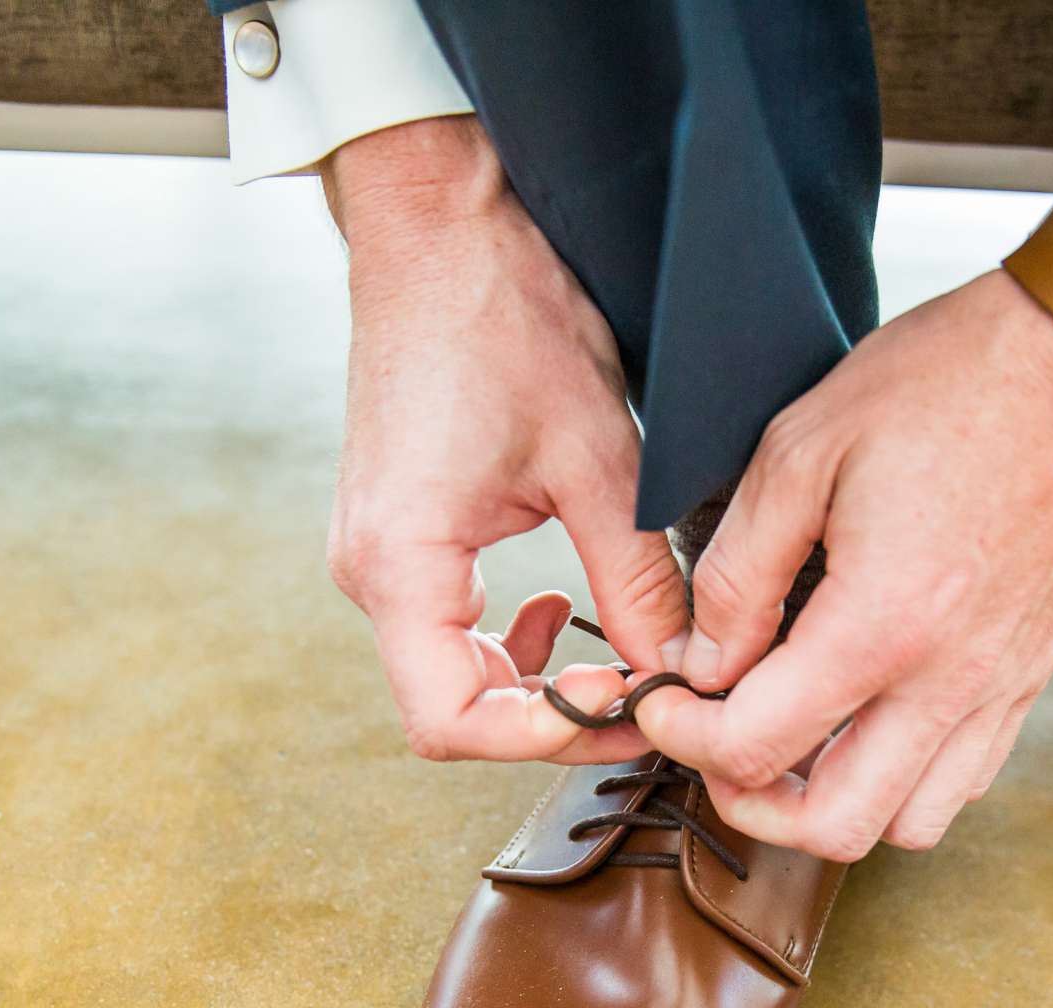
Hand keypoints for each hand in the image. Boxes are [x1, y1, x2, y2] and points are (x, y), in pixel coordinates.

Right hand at [322, 117, 682, 763]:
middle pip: (451, 710)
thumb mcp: (598, 460)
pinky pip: (447, 623)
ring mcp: (376, 552)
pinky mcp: (398, 530)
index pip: (453, 722)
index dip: (545, 736)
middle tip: (644, 695)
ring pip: (451, 673)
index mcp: (400, 565)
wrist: (444, 227)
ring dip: (534, 681)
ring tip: (614, 651)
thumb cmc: (505, 318)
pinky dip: (510, 638)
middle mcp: (369, 572)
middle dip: (552, 716)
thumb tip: (682, 669)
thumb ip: (639, 580)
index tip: (628, 704)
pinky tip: (564, 599)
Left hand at [636, 170, 1052, 857]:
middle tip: (718, 744)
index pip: (754, 748)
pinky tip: (867, 718)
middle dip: (751, 803)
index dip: (684, 738)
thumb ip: (741, 573)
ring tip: (794, 742)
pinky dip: (904, 779)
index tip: (666, 701)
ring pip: (908, 823)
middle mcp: (949, 680)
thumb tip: (702, 663)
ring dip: (834, 804)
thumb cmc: (949, 381)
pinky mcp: (1033, 675)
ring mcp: (1001, 686)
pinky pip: (966, 779)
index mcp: (882, 625)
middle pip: (833, 827)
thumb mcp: (803, 449)